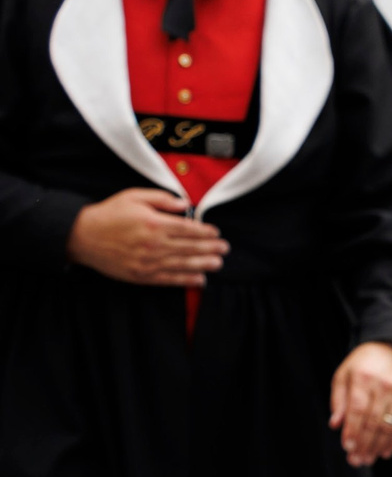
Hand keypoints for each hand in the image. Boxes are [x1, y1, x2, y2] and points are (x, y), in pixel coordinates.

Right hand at [65, 188, 226, 285]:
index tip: (216, 232)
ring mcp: (147, 262)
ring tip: (218, 263)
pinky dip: (185, 280)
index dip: (205, 232)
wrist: (81, 236)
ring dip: (203, 264)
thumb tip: (185, 204)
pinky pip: (168, 279)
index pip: (188, 229)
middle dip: (210, 248)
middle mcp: (153, 244)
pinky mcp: (140, 275)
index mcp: (153, 223)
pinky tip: (200, 280)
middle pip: (189, 247)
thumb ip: (162, 199)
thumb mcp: (134, 197)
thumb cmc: (109, 214)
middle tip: (225, 249)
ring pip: (183, 264)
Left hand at [329, 341, 391, 466]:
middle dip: (364, 444)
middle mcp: (385, 385)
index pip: (358, 410)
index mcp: (363, 377)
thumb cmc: (364, 364)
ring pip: (389, 426)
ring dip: (378, 446)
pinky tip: (385, 451)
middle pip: (373, 422)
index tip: (348, 448)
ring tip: (368, 459)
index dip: (353, 431)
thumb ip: (338, 399)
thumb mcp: (344, 374)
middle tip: (356, 461)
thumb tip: (336, 424)